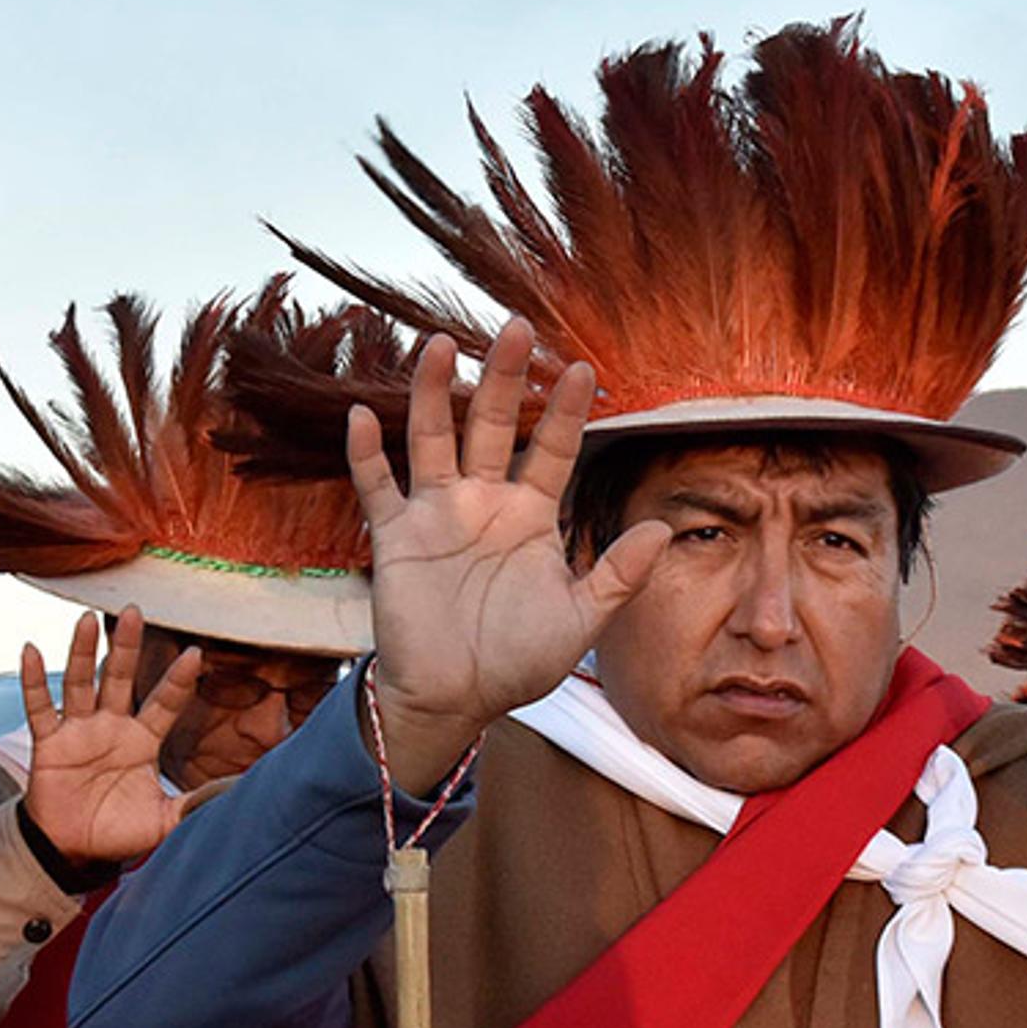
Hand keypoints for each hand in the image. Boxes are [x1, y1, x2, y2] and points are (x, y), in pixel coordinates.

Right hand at [20, 608, 196, 865]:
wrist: (73, 851)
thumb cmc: (119, 832)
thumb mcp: (164, 820)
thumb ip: (197, 804)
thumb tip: (241, 796)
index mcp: (143, 740)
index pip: (164, 703)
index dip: (177, 681)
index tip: (195, 654)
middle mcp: (112, 727)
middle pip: (121, 678)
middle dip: (128, 647)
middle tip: (136, 612)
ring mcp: (79, 731)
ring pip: (81, 683)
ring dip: (83, 652)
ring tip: (88, 619)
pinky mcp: (50, 743)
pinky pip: (41, 708)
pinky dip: (34, 681)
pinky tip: (31, 650)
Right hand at [350, 320, 669, 787]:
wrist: (453, 699)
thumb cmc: (516, 661)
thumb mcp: (579, 623)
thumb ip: (617, 576)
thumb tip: (662, 530)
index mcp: (530, 516)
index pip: (554, 450)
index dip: (568, 412)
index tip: (586, 369)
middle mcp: (483, 502)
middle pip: (494, 427)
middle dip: (505, 379)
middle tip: (516, 328)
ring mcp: (436, 514)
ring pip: (434, 439)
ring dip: (434, 393)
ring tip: (440, 344)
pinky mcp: (395, 537)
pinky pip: (377, 486)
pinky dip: (366, 453)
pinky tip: (363, 415)